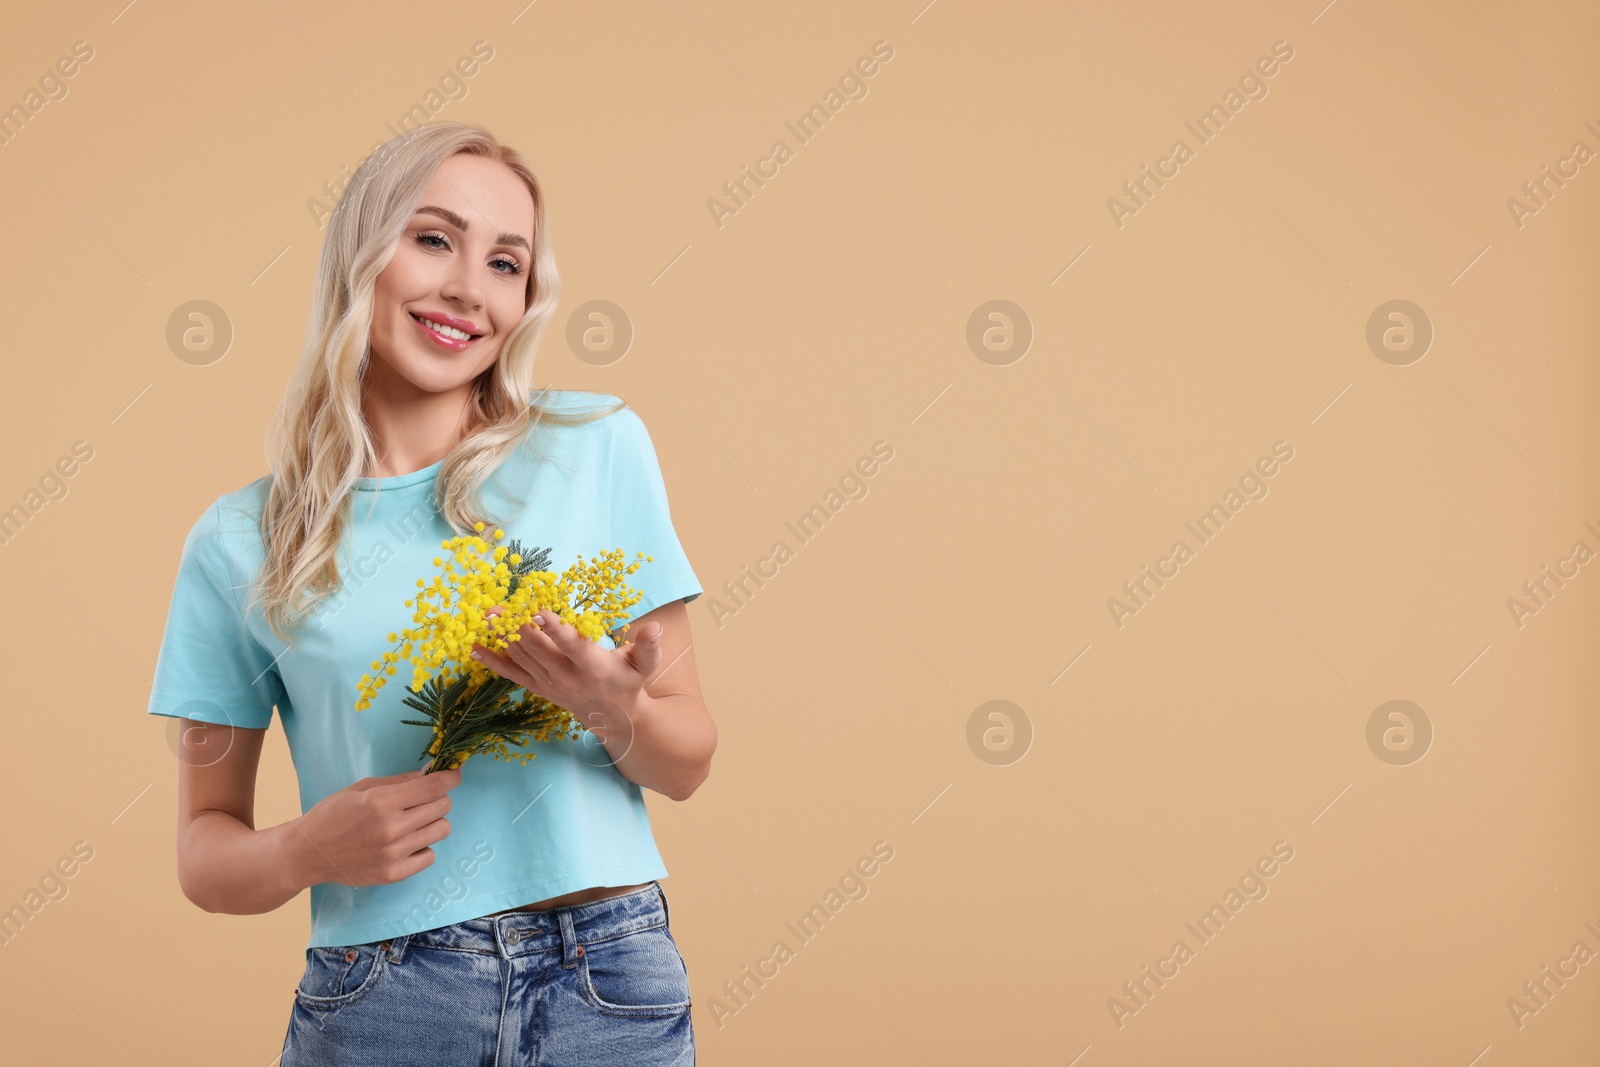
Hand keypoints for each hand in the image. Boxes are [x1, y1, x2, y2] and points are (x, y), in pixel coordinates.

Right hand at [295, 764, 461, 887]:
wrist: (307, 853)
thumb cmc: (333, 814)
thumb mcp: (363, 788)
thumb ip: (401, 781)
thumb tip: (434, 771)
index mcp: (381, 802)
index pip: (434, 787)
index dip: (450, 777)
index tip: (454, 774)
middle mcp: (390, 828)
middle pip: (442, 807)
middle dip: (438, 798)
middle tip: (421, 800)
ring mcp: (393, 854)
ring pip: (441, 830)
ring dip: (432, 822)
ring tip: (412, 822)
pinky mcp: (393, 874)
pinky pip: (430, 856)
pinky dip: (422, 847)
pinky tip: (405, 843)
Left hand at [470, 606, 662, 743]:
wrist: (613, 716)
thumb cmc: (629, 681)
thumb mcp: (645, 664)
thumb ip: (649, 646)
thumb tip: (654, 627)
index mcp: (592, 665)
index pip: (571, 645)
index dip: (555, 628)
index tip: (539, 610)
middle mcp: (567, 675)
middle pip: (537, 648)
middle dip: (518, 626)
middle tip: (501, 606)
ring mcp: (549, 683)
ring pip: (521, 657)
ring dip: (503, 636)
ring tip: (489, 615)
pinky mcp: (538, 687)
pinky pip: (510, 674)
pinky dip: (491, 661)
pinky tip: (474, 648)